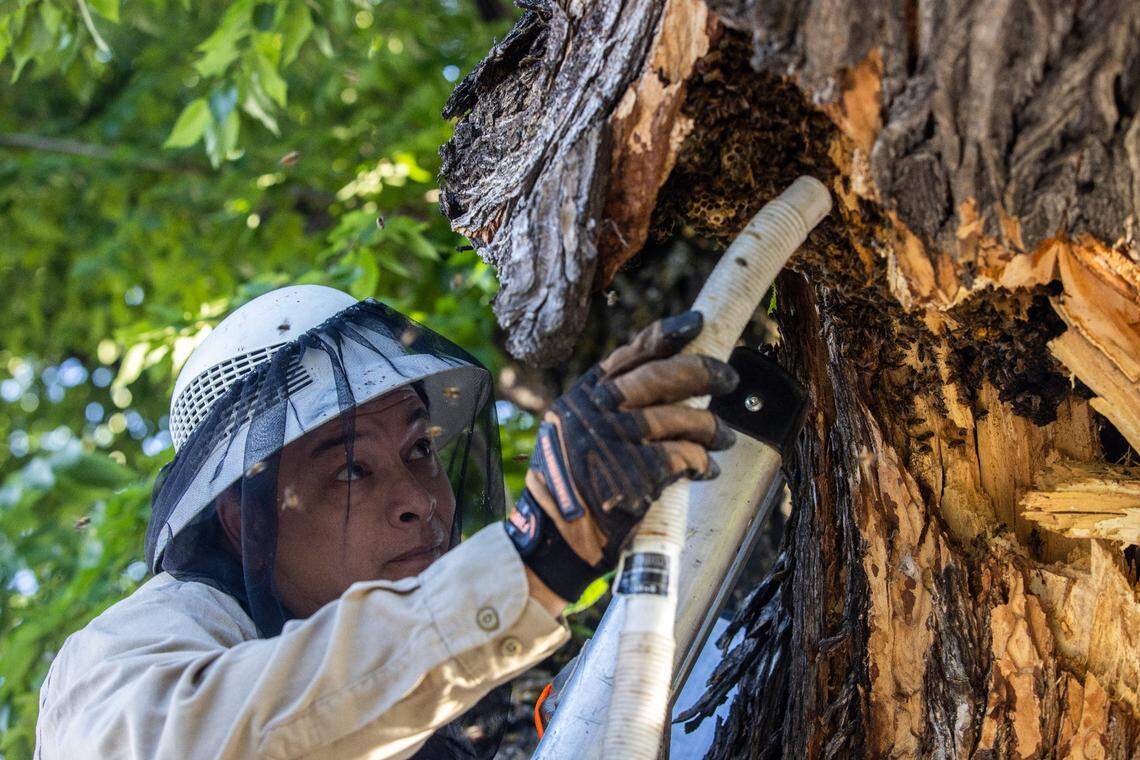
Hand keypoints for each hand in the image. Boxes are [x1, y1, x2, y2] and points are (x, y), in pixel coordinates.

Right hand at [505, 311, 737, 602]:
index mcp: (580, 398)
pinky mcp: (635, 473)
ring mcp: (615, 440)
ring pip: (680, 417)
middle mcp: (595, 412)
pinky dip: (702, 462)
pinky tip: (707, 469)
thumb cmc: (566, 493)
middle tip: (727, 378)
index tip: (696, 323)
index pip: (629, 354)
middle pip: (662, 377)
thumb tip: (662, 386)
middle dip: (703, 372)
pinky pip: (684, 457)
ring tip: (724, 437)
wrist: (551, 543)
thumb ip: (602, 409)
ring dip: (710, 427)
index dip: (667, 334)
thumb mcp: (568, 436)